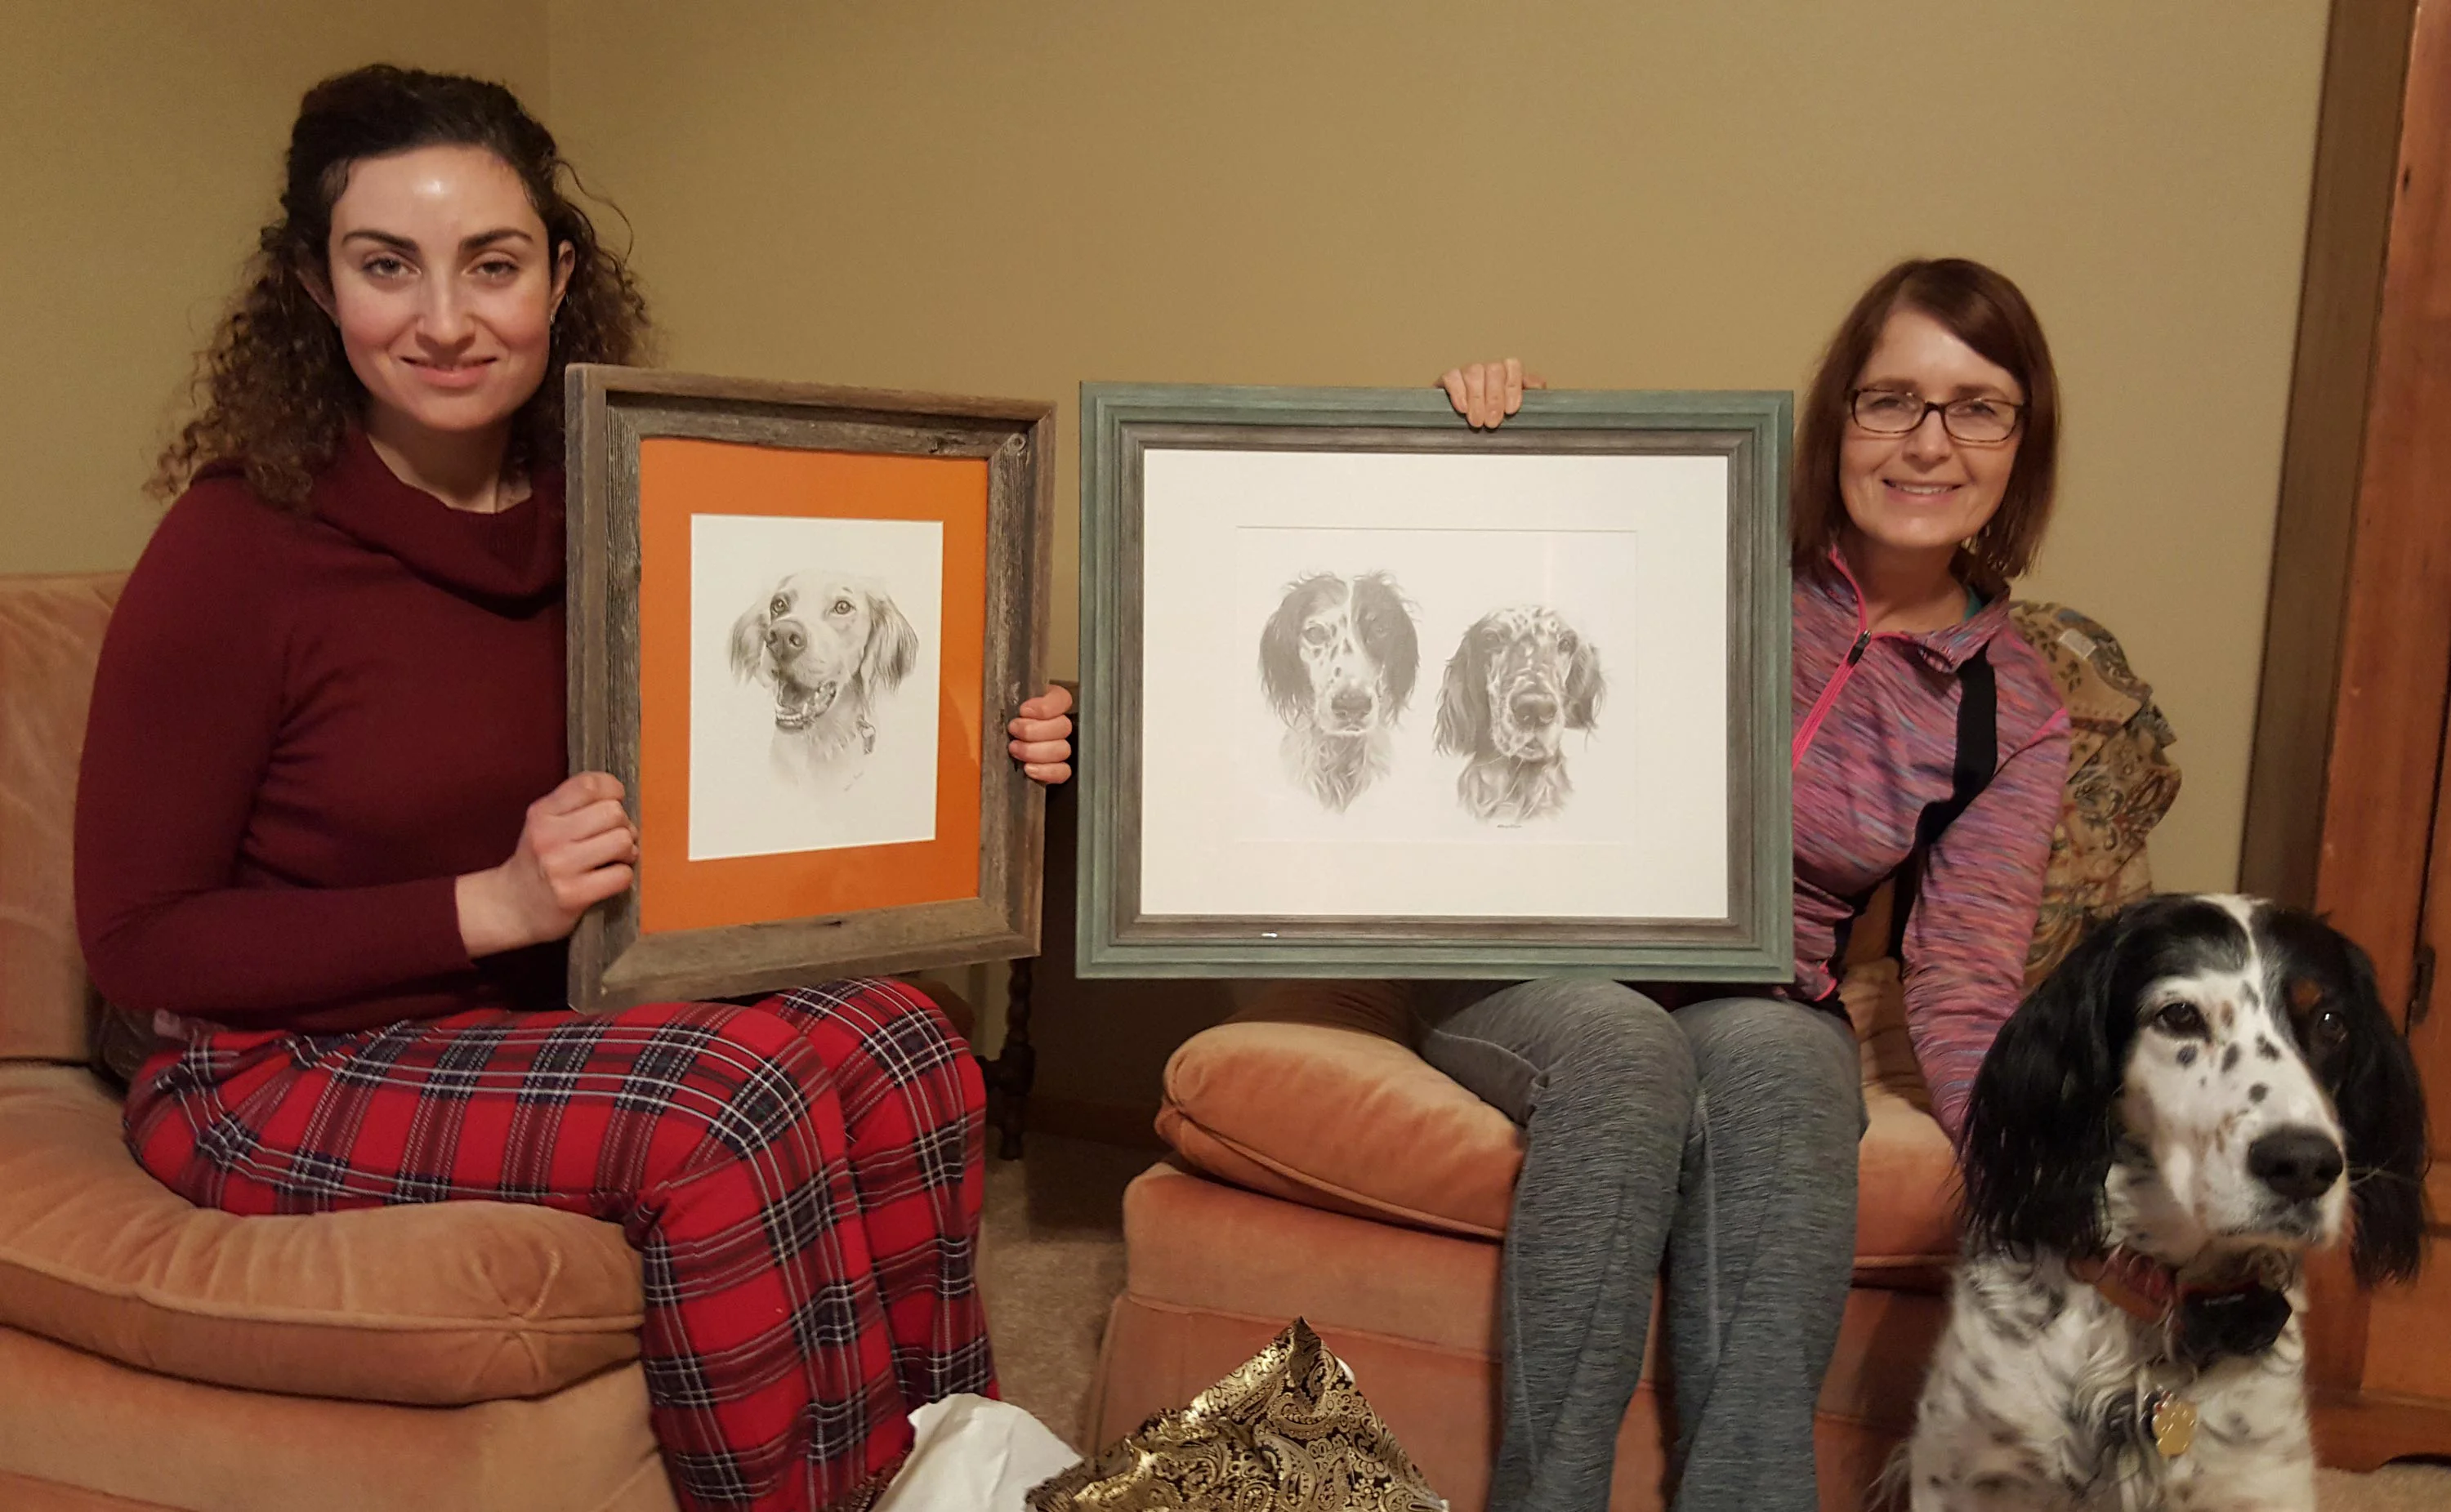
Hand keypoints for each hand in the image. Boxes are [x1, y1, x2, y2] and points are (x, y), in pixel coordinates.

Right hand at [456, 772, 637, 956]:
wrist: (512, 906)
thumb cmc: (539, 861)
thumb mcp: (544, 823)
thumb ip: (575, 804)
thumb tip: (619, 795)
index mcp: (542, 813)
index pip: (589, 785)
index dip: (612, 790)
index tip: (613, 802)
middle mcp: (548, 836)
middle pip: (613, 813)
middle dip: (623, 825)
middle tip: (613, 839)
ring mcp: (560, 866)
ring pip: (622, 841)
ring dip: (627, 851)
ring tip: (613, 858)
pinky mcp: (573, 894)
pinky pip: (621, 875)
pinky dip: (622, 876)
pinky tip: (607, 879)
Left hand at [1008, 683, 1072, 785]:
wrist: (993, 749)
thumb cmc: (999, 723)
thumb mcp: (1002, 705)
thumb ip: (1008, 698)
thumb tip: (1000, 696)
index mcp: (1048, 703)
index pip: (1062, 700)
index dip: (1045, 707)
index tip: (1023, 710)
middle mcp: (1056, 724)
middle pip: (1063, 727)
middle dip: (1033, 730)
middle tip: (1013, 730)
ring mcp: (1058, 747)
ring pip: (1063, 749)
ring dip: (1036, 751)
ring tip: (1015, 749)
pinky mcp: (1057, 769)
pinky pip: (1063, 771)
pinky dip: (1046, 771)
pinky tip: (1028, 768)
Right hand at [1438, 358, 1545, 429]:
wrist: (1465, 423)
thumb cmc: (1495, 416)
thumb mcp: (1518, 408)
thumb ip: (1531, 396)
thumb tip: (1538, 387)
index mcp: (1507, 372)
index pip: (1513, 366)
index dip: (1513, 387)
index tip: (1511, 409)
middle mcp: (1488, 368)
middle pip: (1494, 370)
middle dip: (1494, 398)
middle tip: (1492, 422)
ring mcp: (1467, 371)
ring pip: (1474, 372)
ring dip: (1477, 398)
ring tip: (1477, 421)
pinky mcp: (1449, 379)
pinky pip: (1452, 376)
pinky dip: (1457, 391)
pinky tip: (1462, 408)